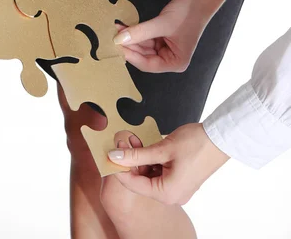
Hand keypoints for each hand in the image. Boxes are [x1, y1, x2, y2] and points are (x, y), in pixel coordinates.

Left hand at [108, 123, 229, 204]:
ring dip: (140, 160)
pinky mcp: (180, 180)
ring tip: (135, 142)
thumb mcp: (161, 149)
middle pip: (141, 181)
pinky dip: (151, 161)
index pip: (133, 184)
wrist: (222, 138)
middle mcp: (172, 196)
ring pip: (149, 175)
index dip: (119, 168)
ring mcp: (177, 188)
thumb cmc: (197, 144)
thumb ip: (136, 155)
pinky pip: (159, 173)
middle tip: (123, 143)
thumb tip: (115, 156)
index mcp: (167, 193)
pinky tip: (147, 147)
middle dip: (131, 162)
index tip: (110, 153)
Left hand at [113, 0, 211, 72]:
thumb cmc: (188, 14)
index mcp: (175, 62)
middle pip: (143, 56)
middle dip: (128, 46)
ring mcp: (164, 50)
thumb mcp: (162, 24)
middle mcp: (170, 59)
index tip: (117, 46)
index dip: (131, 55)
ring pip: (141, 47)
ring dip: (129, 38)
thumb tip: (119, 39)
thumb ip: (140, 32)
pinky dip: (134, 33)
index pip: (147, 64)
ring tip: (116, 30)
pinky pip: (144, 39)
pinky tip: (123, 27)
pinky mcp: (160, 40)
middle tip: (112, 37)